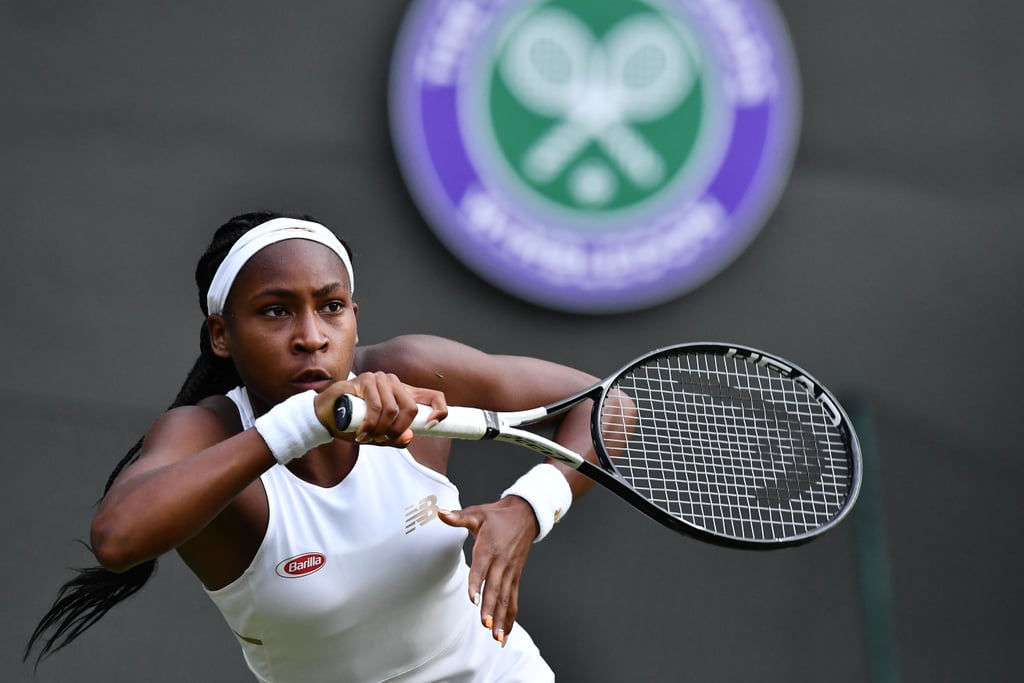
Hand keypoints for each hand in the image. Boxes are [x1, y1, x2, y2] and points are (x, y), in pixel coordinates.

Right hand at [314, 372, 446, 446]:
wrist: (327, 415)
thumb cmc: (354, 423)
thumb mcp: (379, 435)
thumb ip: (395, 438)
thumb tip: (408, 437)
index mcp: (405, 394)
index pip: (434, 396)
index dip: (440, 410)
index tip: (431, 426)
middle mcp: (395, 383)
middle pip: (411, 408)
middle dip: (398, 430)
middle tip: (382, 439)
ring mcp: (381, 379)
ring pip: (392, 409)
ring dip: (380, 430)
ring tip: (367, 436)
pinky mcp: (366, 379)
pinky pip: (376, 407)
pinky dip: (370, 425)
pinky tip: (361, 432)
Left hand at [439, 496, 538, 644]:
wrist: (526, 515)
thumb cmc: (497, 515)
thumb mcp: (477, 513)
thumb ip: (458, 517)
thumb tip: (440, 513)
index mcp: (489, 547)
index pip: (481, 568)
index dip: (476, 583)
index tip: (472, 599)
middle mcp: (501, 562)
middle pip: (495, 588)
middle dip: (490, 608)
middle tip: (486, 624)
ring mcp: (510, 572)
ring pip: (506, 598)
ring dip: (502, 618)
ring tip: (497, 637)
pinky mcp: (516, 577)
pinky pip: (514, 600)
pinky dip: (511, 618)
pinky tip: (505, 634)